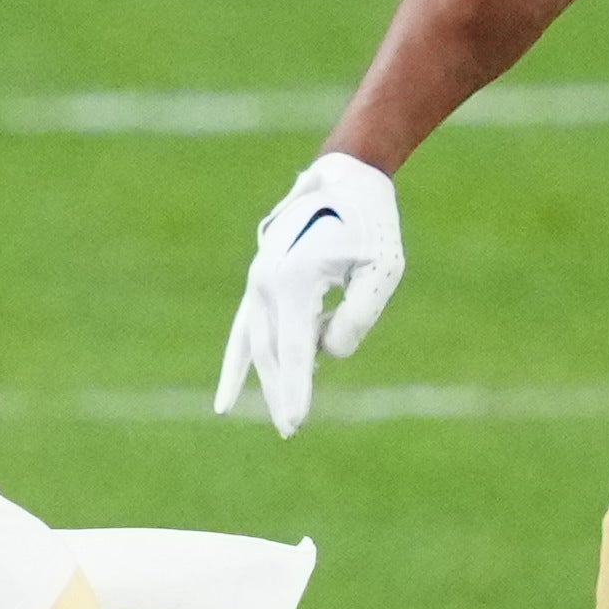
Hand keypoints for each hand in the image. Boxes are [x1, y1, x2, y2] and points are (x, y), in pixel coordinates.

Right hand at [210, 152, 404, 435]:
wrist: (343, 178)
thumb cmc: (370, 224)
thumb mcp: (381, 270)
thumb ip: (358, 316)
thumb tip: (327, 353)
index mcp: (294, 279)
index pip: (294, 349)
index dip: (296, 389)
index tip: (296, 422)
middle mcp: (266, 282)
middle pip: (271, 353)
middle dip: (282, 392)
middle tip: (293, 430)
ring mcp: (257, 281)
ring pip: (257, 345)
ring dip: (267, 380)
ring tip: (285, 415)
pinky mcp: (260, 282)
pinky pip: (242, 332)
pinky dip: (236, 365)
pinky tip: (227, 401)